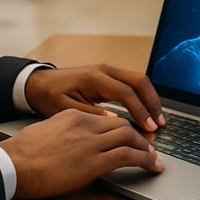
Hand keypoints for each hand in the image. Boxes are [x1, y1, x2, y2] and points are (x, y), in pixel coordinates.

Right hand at [0, 108, 163, 199]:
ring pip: (130, 137)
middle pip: (122, 124)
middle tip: (149, 145)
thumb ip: (66, 133)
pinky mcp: (94, 162)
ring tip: (155, 158)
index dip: (123, 127)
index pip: (107, 118)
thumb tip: (75, 143)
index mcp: (73, 115)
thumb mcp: (47, 132)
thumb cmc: (23, 153)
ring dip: (147, 148)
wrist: (12, 164)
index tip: (131, 135)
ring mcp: (90, 142)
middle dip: (140, 134)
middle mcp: (85, 124)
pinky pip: (128, 156)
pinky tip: (152, 166)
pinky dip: (145, 160)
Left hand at [24, 64, 165, 131]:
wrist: (39, 83)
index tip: (149, 128)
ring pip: (138, 80)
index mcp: (94, 78)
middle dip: (152, 102)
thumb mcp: (67, 110)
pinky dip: (142, 97)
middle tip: (160, 123)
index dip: (140, 112)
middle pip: (139, 81)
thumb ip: (92, 116)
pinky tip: (146, 112)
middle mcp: (104, 70)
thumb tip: (117, 122)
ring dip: (150, 99)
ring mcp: (107, 71)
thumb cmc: (50, 96)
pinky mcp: (107, 76)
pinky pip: (131, 83)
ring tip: (157, 120)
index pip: (126, 93)